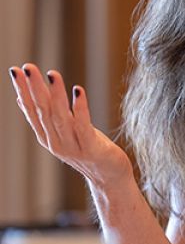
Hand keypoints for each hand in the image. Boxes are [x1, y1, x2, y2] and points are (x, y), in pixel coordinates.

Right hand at [8, 64, 131, 185]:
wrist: (109, 177)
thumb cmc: (88, 150)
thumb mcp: (63, 132)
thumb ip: (44, 118)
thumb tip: (20, 99)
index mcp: (47, 137)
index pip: (31, 110)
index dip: (23, 91)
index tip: (15, 70)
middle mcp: (55, 142)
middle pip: (43, 111)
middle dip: (34, 88)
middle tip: (28, 67)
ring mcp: (72, 146)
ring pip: (60, 116)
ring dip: (55, 94)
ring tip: (52, 74)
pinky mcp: (90, 147)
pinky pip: (83, 125)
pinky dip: (79, 108)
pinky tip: (78, 91)